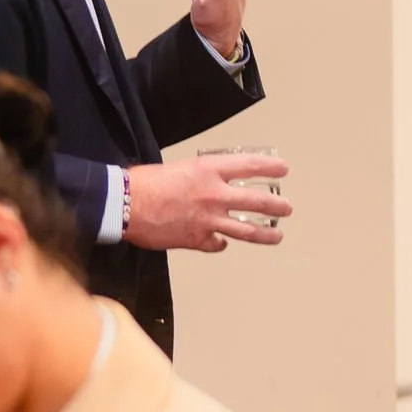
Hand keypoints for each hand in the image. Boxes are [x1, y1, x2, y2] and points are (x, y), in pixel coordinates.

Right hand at [125, 146, 290, 253]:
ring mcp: (208, 220)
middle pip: (257, 201)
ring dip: (266, 233)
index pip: (250, 166)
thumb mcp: (180, 168)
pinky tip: (223, 243)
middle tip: (286, 208)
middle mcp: (214, 195)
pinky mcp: (197, 240)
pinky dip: (221, 244)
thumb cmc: (145, 182)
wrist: (124, 204)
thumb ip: (201, 176)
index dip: (270, 168)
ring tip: (278, 236)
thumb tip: (210, 184)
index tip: (283, 170)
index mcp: (209, 171)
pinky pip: (217, 244)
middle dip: (276, 205)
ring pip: (247, 229)